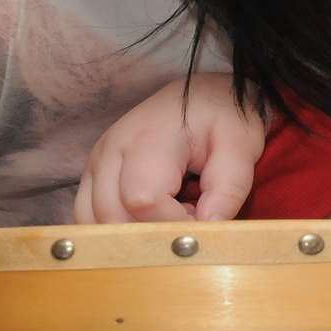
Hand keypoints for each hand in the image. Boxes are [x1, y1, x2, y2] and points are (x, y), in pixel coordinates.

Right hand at [75, 73, 263, 222]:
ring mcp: (95, 163)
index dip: (173, 224)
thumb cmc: (222, 119)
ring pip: (95, 223)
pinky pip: (88, 217)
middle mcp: (111, 150)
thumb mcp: (241, 146)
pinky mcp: (92, 175)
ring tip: (170, 214)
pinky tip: (149, 218)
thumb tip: (208, 228)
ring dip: (132, 234)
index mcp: (148, 139)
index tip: (202, 222)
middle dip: (153, 233)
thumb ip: (229, 188)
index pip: (143, 200)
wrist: (202, 97)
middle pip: (114, 218)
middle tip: (189, 216)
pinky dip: (116, 230)